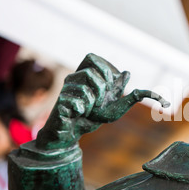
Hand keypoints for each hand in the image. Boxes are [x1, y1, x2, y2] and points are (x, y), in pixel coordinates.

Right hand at [35, 53, 168, 149]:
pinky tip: (78, 114)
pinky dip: (83, 111)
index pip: (91, 57)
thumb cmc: (93, 117)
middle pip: (89, 71)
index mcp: (86, 75)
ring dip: (92, 103)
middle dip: (101, 88)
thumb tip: (127, 73)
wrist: (75, 132)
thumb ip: (122, 91)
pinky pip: (77, 102)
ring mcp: (65, 89)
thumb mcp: (113, 106)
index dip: (103, 68)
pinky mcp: (60, 100)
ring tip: (88, 110)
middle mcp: (74, 78)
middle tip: (100, 101)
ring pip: (84, 89)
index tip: (110, 85)